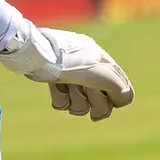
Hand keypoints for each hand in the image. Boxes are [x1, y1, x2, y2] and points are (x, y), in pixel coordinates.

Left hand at [0, 22, 134, 120]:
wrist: (37, 54)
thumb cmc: (73, 63)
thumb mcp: (105, 75)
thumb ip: (121, 90)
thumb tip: (123, 102)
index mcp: (106, 65)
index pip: (121, 91)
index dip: (113, 99)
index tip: (105, 96)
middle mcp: (92, 71)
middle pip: (102, 103)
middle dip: (93, 100)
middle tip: (83, 88)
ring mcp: (73, 77)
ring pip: (81, 106)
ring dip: (74, 100)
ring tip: (65, 85)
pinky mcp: (56, 82)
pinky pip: (63, 102)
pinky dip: (59, 98)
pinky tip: (54, 86)